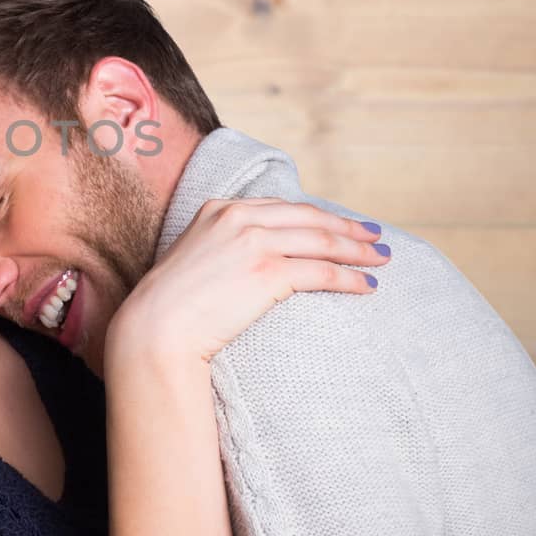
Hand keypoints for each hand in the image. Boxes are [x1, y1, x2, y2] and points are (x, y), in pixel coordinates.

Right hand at [107, 198, 388, 367]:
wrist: (155, 329)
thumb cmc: (169, 306)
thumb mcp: (193, 259)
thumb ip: (222, 247)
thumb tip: (252, 260)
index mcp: (219, 209)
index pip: (281, 207)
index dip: (317, 215)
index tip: (340, 223)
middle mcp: (238, 218)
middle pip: (308, 217)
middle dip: (347, 227)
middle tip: (374, 237)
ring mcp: (254, 242)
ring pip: (321, 240)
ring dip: (357, 250)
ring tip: (380, 259)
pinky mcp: (267, 272)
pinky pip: (321, 271)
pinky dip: (349, 277)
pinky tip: (365, 285)